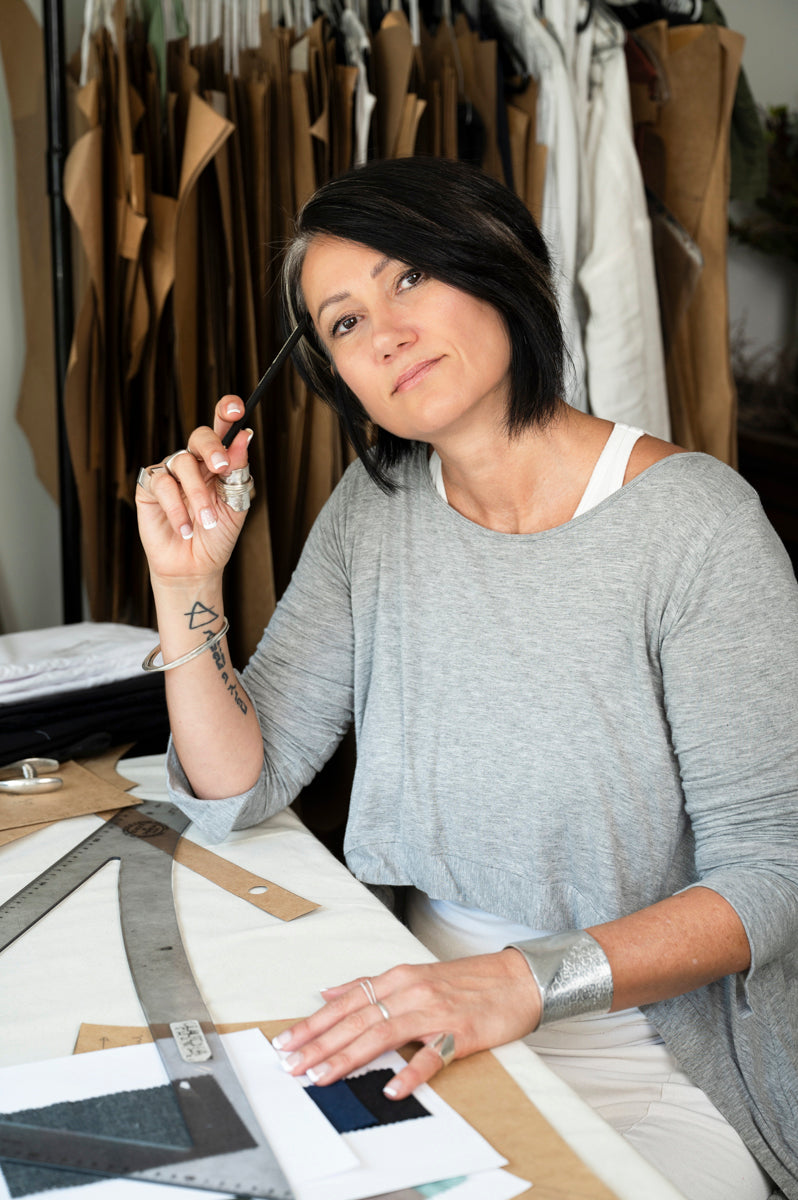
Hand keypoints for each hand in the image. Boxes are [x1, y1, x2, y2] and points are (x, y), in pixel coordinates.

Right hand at [136, 395, 251, 583]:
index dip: (227, 411)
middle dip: (212, 448)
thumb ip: (237, 471)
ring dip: (198, 494)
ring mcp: (171, 473)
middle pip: (200, 436)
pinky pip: (162, 484)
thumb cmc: (216, 536)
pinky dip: (176, 507)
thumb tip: (243, 436)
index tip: (236, 408)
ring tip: (206, 521)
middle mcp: (194, 462)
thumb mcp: (235, 504)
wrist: (195, 566)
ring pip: (183, 462)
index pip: (223, 428)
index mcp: (219, 462)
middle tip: (221, 468)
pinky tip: (185, 528)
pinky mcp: (149, 487)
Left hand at [272, 949, 540, 1098]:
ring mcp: (435, 1012)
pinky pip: (433, 1055)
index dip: (314, 1023)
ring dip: (350, 1056)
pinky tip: (393, 1088)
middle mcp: (411, 991)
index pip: (347, 1002)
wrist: (517, 979)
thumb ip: (372, 985)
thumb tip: (330, 992)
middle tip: (292, 1065)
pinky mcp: (460, 1032)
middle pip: (357, 1019)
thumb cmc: (467, 980)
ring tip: (324, 1077)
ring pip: (383, 1034)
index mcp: (399, 977)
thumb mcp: (414, 974)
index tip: (287, 1042)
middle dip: (320, 1044)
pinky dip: (412, 1071)